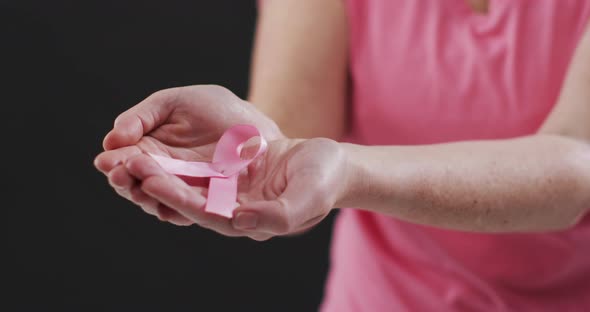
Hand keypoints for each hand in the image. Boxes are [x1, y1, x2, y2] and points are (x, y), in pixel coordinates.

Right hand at [94, 85, 283, 229]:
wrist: (255, 124)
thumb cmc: (214, 108)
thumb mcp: (174, 103)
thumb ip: (142, 116)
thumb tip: (111, 139)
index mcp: (150, 149)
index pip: (125, 159)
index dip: (115, 161)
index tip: (107, 160)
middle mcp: (163, 174)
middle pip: (136, 183)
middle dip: (125, 180)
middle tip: (119, 174)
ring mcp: (184, 191)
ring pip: (158, 200)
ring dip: (146, 196)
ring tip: (141, 186)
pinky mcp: (207, 204)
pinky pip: (188, 212)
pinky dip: (176, 210)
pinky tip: (166, 207)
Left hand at [119, 137, 348, 240]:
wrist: (328, 163)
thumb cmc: (323, 180)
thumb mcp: (308, 196)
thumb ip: (278, 215)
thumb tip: (240, 219)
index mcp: (249, 221)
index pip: (206, 213)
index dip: (178, 198)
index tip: (152, 180)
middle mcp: (233, 211)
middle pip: (187, 200)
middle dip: (158, 183)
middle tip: (128, 164)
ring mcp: (229, 193)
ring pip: (186, 185)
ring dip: (159, 172)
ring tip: (131, 154)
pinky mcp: (228, 175)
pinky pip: (195, 169)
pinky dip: (173, 161)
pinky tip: (152, 147)